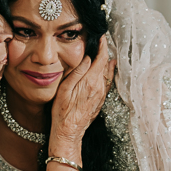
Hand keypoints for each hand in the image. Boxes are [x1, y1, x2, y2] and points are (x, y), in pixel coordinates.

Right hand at [49, 35, 114, 153]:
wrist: (69, 133)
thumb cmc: (62, 112)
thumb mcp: (65, 90)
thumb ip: (77, 72)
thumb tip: (88, 58)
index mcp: (90, 82)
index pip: (102, 58)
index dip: (103, 46)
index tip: (101, 37)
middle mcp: (99, 87)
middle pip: (106, 64)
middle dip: (104, 51)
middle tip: (101, 41)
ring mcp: (101, 95)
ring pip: (108, 73)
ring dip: (107, 62)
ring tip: (105, 52)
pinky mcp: (100, 101)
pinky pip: (107, 83)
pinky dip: (108, 73)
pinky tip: (108, 69)